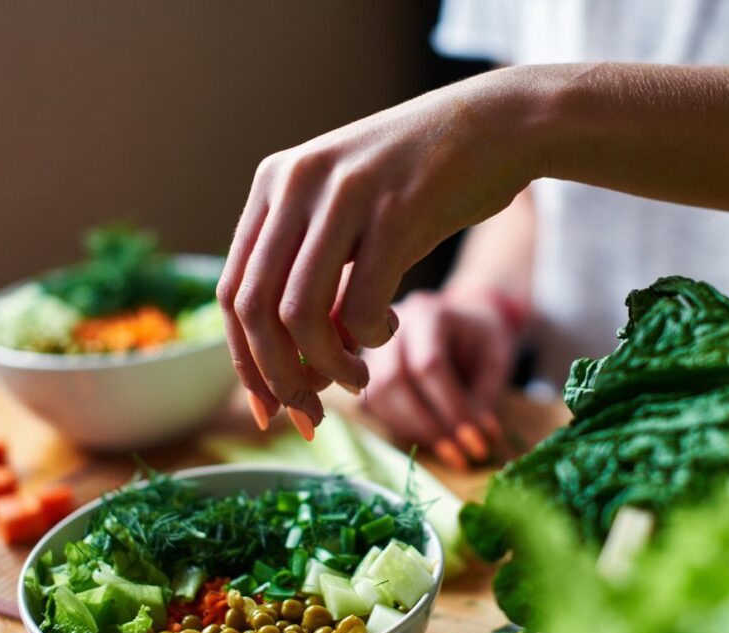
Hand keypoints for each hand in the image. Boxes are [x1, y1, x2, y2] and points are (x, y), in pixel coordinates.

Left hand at [216, 68, 542, 434]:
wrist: (496, 124)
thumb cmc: (423, 183)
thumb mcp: (348, 215)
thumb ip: (312, 274)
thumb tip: (286, 367)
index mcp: (274, 184)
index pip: (232, 292)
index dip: (245, 362)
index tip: (270, 406)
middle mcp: (295, 184)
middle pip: (254, 310)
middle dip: (278, 377)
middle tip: (311, 411)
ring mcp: (343, 194)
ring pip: (299, 315)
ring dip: (325, 368)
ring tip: (356, 379)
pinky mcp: (394, 211)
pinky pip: (360, 305)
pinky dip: (371, 339)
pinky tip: (389, 332)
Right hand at [361, 288, 518, 468]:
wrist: (465, 323)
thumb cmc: (482, 341)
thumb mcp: (496, 362)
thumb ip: (484, 398)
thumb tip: (474, 441)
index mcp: (429, 314)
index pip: (430, 365)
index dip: (451, 408)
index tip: (475, 441)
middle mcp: (393, 327)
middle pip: (394, 380)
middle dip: (427, 425)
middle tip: (458, 455)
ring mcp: (375, 348)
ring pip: (378, 395)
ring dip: (412, 431)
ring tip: (447, 451)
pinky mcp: (368, 370)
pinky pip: (374, 405)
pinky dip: (401, 427)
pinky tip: (428, 437)